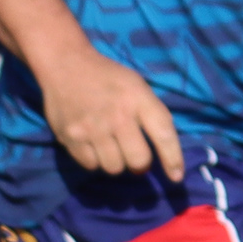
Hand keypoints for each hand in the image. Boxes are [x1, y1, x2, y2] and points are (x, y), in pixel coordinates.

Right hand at [41, 43, 181, 179]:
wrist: (66, 64)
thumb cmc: (109, 78)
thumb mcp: (138, 86)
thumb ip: (153, 114)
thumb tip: (166, 150)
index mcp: (138, 99)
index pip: (163, 134)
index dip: (173, 159)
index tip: (176, 176)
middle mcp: (117, 115)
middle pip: (139, 161)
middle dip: (140, 164)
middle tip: (135, 156)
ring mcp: (92, 128)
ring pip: (114, 168)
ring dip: (116, 162)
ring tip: (111, 146)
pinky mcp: (70, 137)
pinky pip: (91, 166)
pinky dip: (95, 160)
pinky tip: (93, 144)